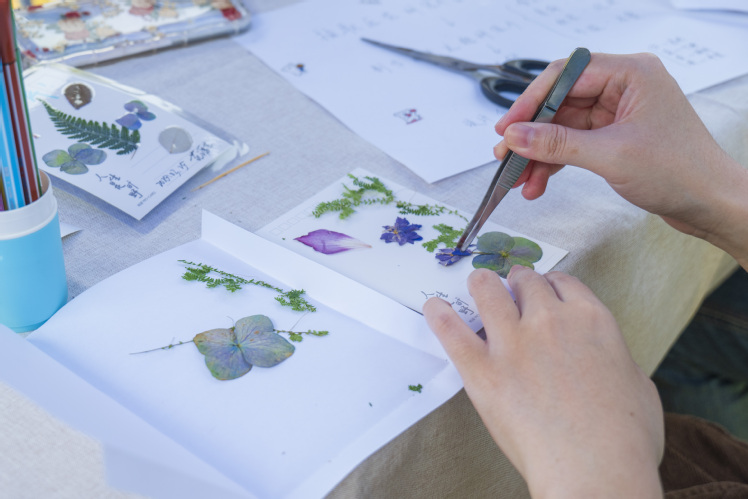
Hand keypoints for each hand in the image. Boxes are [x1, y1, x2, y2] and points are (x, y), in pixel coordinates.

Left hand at [423, 267, 663, 497]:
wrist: (596, 472)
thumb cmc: (624, 440)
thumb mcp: (638, 385)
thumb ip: (615, 359)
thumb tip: (607, 358)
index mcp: (591, 320)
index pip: (563, 283)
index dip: (550, 284)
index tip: (543, 289)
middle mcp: (551, 321)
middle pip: (526, 282)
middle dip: (518, 282)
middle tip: (510, 288)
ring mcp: (513, 343)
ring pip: (488, 291)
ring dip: (482, 284)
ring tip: (477, 283)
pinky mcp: (483, 371)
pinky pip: (453, 333)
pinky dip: (440, 316)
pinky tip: (435, 308)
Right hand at [495, 52, 747, 267]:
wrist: (711, 203)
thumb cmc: (681, 172)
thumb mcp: (611, 156)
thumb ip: (558, 144)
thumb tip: (516, 136)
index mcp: (631, 73)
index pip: (565, 75)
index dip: (530, 101)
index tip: (507, 128)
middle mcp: (624, 87)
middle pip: (560, 102)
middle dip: (531, 133)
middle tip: (506, 156)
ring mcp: (618, 112)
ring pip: (563, 127)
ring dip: (539, 153)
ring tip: (519, 178)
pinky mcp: (615, 136)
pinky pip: (574, 144)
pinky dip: (555, 162)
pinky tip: (538, 183)